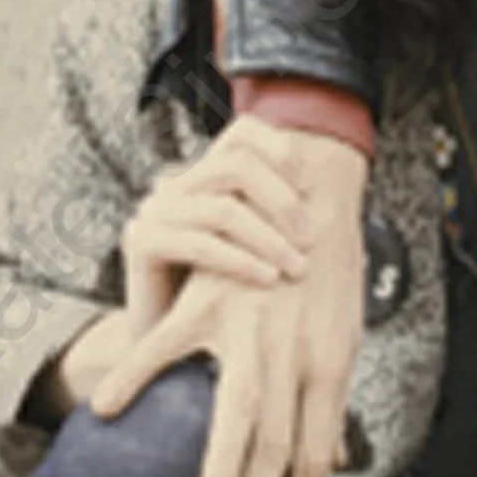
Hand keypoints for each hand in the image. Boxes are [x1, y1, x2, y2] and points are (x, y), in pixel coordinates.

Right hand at [92, 124, 369, 476]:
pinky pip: (166, 347)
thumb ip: (326, 402)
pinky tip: (107, 412)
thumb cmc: (325, 276)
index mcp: (329, 370)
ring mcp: (256, 329)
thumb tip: (329, 463)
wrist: (317, 193)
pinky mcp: (213, 300)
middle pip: (283, 450)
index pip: (315, 460)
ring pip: (241, 415)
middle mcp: (299, 356)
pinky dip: (135, 378)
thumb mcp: (338, 341)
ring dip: (220, 468)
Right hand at [114, 116, 317, 341]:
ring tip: (297, 268)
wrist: (167, 343)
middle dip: (282, 202)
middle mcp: (176, 184)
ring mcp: (155, 211)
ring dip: (269, 238)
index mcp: (205, 177)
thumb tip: (336, 209)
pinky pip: (199, 243)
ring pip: (223, 208)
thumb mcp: (256, 250)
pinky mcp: (141, 242)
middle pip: (236, 164)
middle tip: (311, 240)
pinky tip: (267, 279)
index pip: (243, 133)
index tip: (312, 189)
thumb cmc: (223, 298)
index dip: (282, 152)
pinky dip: (240, 261)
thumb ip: (280, 222)